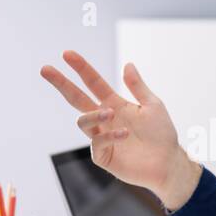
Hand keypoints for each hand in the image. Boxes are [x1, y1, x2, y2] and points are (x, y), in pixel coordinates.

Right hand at [40, 50, 200, 208]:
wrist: (168, 162)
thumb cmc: (161, 134)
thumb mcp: (153, 105)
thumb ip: (138, 87)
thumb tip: (127, 64)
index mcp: (114, 103)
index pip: (93, 83)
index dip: (81, 68)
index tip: (67, 54)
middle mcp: (104, 119)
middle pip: (76, 98)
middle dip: (61, 83)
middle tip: (46, 69)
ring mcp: (101, 137)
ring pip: (83, 122)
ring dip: (94, 114)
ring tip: (110, 112)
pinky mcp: (103, 156)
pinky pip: (96, 144)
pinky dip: (109, 136)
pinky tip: (124, 134)